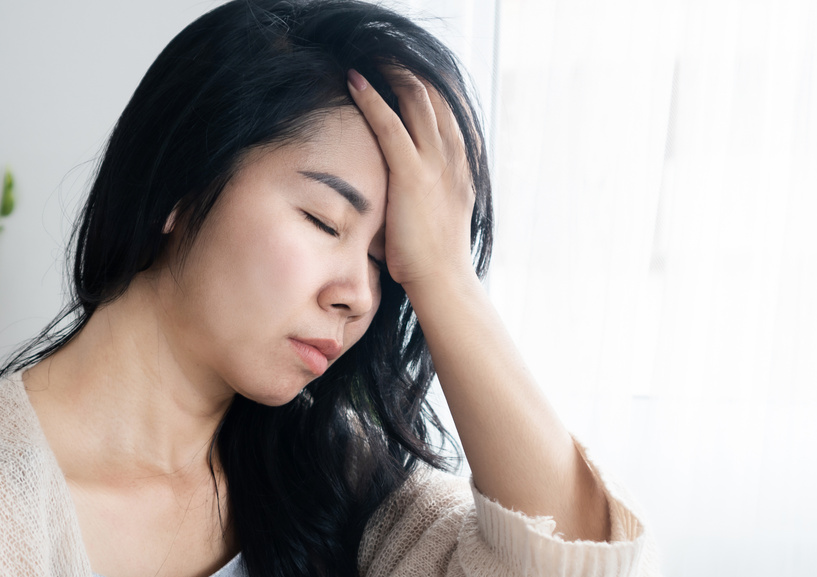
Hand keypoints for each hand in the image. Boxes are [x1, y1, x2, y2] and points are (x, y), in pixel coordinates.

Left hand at [346, 66, 476, 291]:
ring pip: (416, 99)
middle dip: (410, 70)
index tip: (408, 72)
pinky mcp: (412, 174)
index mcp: (462, 165)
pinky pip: (390, 125)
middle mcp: (453, 156)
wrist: (445, 282)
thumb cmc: (435, 260)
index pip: (449, 110)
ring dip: (392, 73)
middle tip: (384, 55)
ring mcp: (436, 163)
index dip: (429, 85)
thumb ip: (425, 194)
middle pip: (435, 94)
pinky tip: (355, 82)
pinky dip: (371, 99)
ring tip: (370, 57)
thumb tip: (400, 193)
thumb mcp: (437, 217)